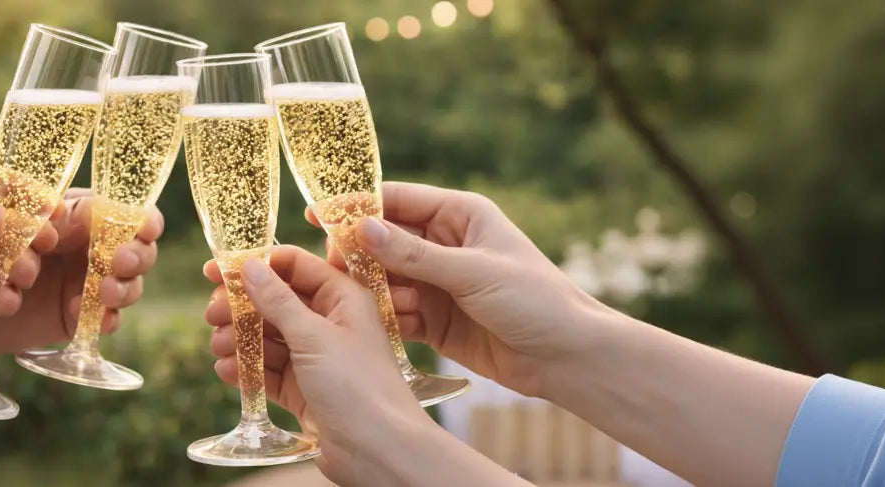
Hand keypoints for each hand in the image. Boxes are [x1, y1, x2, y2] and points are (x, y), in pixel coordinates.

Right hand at [206, 246, 525, 486]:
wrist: (380, 451)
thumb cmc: (359, 386)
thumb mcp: (314, 335)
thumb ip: (278, 301)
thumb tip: (251, 267)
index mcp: (344, 298)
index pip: (295, 267)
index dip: (256, 265)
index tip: (216, 269)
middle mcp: (331, 324)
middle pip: (276, 303)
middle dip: (242, 307)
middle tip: (212, 313)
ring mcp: (317, 359)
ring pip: (269, 338)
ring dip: (241, 339)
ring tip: (219, 345)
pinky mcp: (306, 390)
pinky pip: (270, 372)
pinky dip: (248, 369)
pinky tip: (226, 370)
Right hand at [322, 182, 618, 397]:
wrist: (566, 357)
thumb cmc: (534, 300)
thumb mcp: (472, 271)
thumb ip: (415, 254)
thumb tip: (363, 228)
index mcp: (460, 215)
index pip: (397, 201)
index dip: (357, 206)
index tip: (318, 213)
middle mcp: (445, 244)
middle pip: (385, 241)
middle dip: (358, 254)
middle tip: (332, 267)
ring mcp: (438, 283)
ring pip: (386, 279)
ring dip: (371, 289)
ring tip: (357, 301)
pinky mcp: (434, 319)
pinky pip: (397, 312)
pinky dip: (384, 318)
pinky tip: (374, 325)